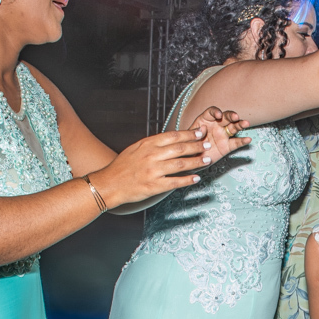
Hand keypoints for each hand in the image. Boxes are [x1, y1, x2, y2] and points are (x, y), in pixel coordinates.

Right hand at [92, 124, 250, 205]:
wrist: (109, 183)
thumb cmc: (123, 166)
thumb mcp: (136, 148)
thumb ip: (154, 144)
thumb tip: (172, 140)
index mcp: (147, 144)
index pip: (173, 136)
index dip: (189, 134)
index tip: (200, 132)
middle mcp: (151, 156)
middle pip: (180, 148)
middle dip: (197, 146)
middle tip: (208, 145)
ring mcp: (153, 171)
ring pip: (180, 164)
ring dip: (196, 162)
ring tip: (207, 160)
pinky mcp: (154, 186)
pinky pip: (175, 182)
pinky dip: (187, 180)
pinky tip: (196, 178)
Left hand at [186, 106, 250, 164]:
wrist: (191, 161)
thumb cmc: (188, 146)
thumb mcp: (187, 139)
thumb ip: (193, 133)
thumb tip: (202, 129)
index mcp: (204, 120)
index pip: (211, 112)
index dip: (215, 112)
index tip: (218, 115)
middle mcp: (216, 126)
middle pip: (225, 117)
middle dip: (231, 115)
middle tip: (235, 116)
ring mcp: (223, 136)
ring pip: (233, 127)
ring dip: (240, 124)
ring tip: (246, 123)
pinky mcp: (227, 146)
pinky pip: (236, 143)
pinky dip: (242, 141)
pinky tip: (248, 139)